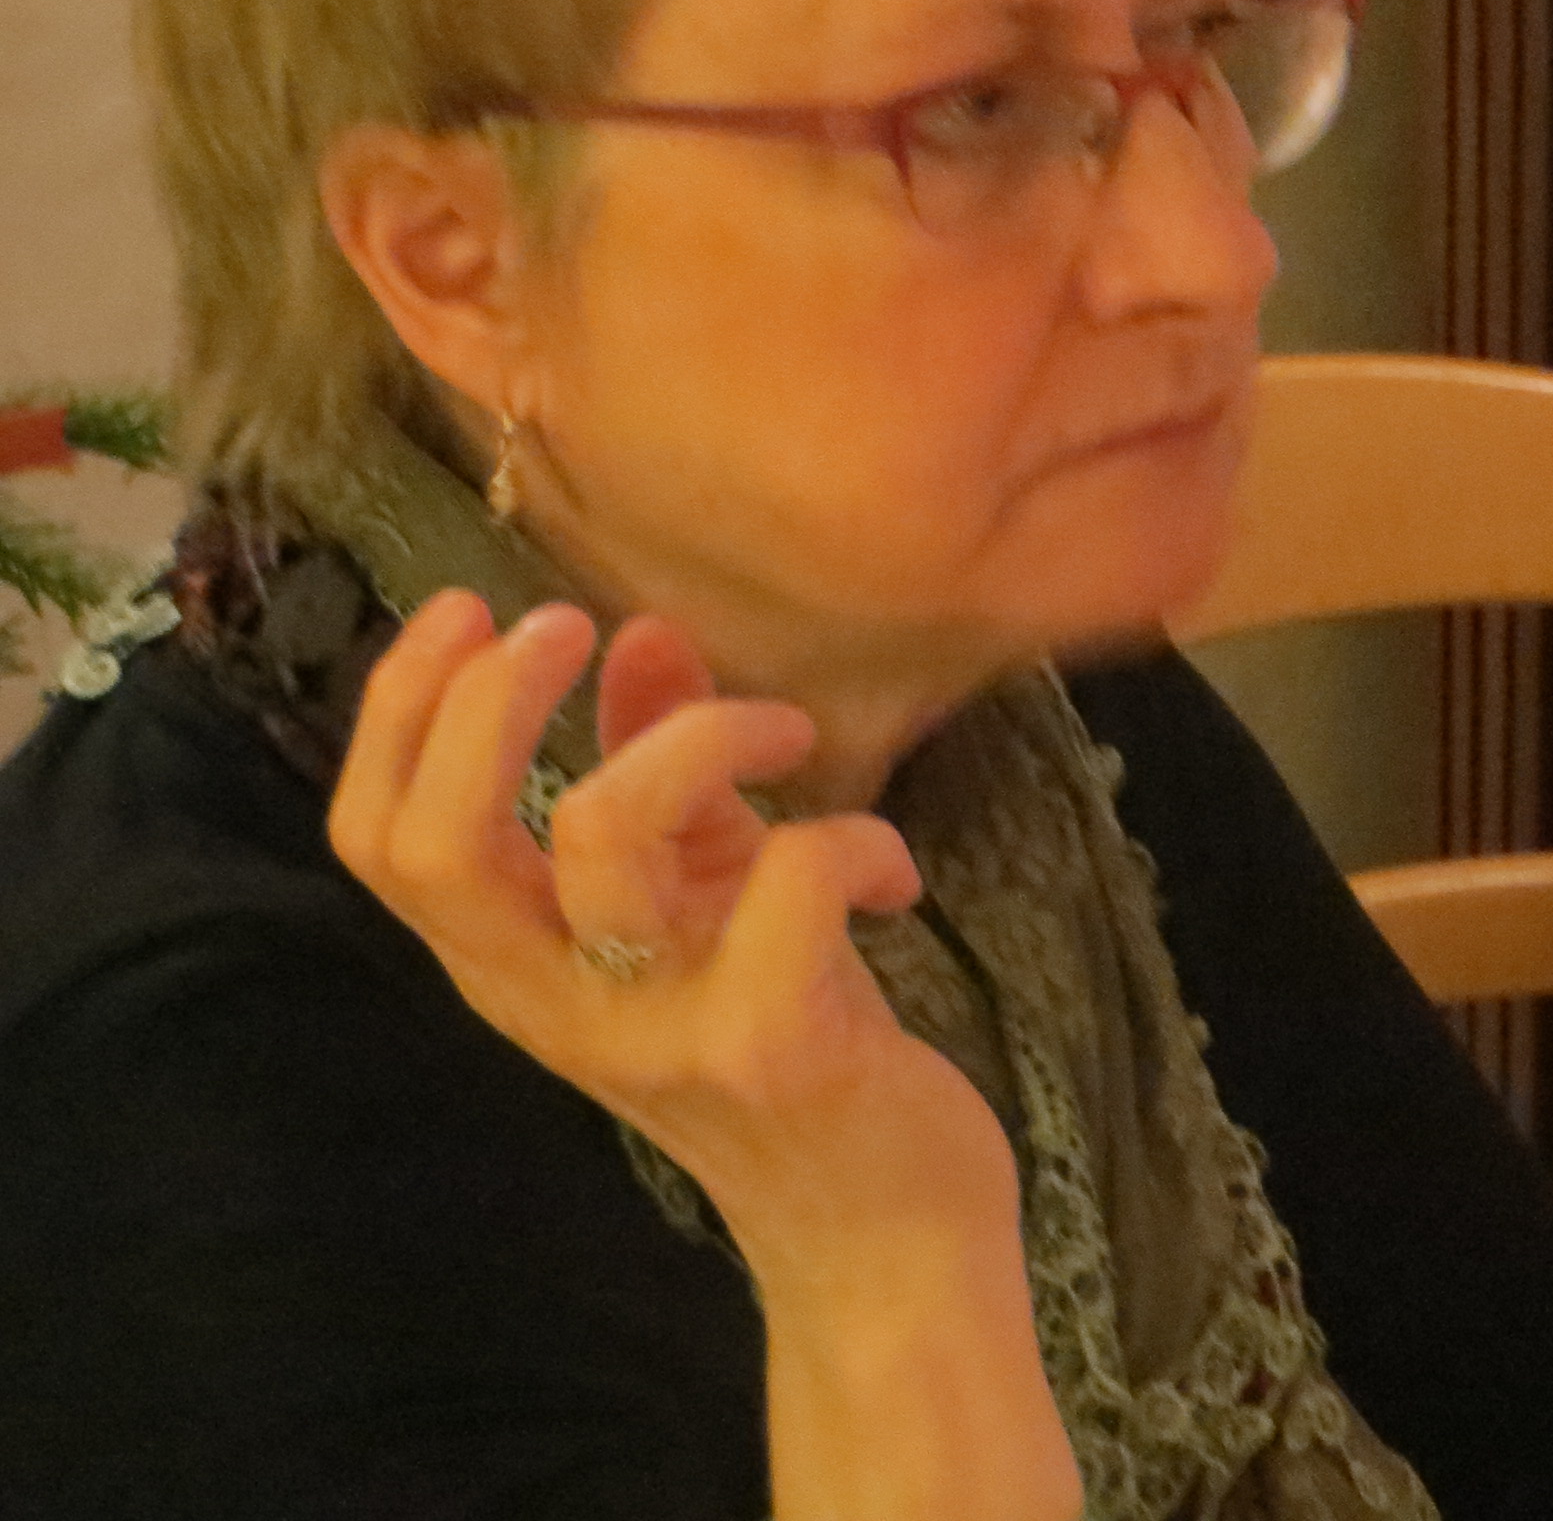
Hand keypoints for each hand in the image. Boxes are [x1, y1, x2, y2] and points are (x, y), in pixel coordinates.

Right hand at [328, 590, 1075, 1520]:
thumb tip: (636, 635)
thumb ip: (661, 774)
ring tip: (790, 736)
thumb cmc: (792, 1034)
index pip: (377, 843)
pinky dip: (855, 838)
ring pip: (607, 836)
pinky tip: (891, 872)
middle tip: (576, 624)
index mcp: (519, 965)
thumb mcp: (706, 895)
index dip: (400, 711)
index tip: (471, 608)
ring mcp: (655, 1031)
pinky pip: (791, 882)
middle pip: (440, 845)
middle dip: (492, 703)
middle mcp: (555, 1004)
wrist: (884, 1227)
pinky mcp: (768, 1047)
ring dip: (707, 735)